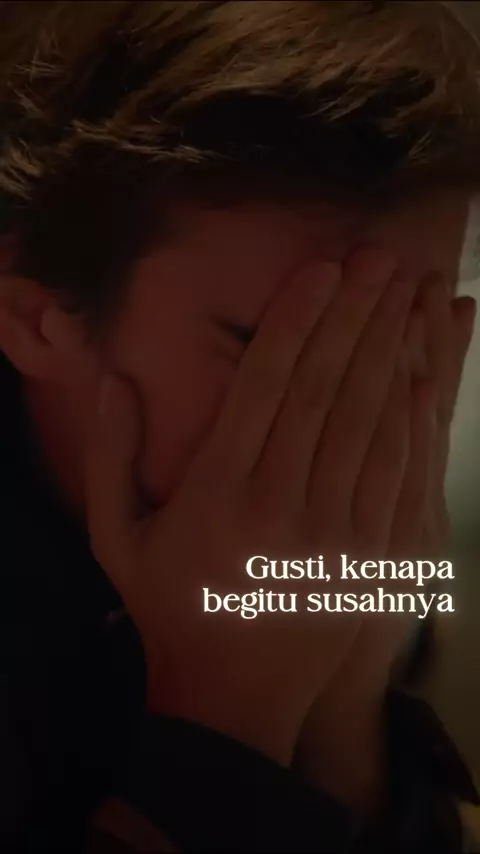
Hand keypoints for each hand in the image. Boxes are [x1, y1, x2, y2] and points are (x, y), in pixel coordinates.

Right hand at [85, 247, 421, 766]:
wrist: (231, 698)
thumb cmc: (168, 608)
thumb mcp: (117, 537)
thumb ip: (111, 456)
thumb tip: (111, 378)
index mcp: (218, 492)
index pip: (267, 384)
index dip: (298, 319)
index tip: (323, 266)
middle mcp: (279, 505)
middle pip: (327, 390)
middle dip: (354, 315)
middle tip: (377, 257)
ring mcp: (333, 535)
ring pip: (369, 423)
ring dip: (391, 351)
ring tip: (406, 294)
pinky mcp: (369, 560)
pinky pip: (395, 475)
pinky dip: (411, 419)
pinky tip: (421, 373)